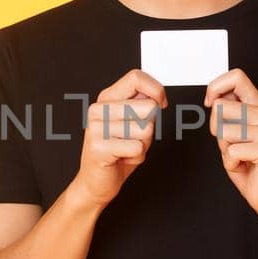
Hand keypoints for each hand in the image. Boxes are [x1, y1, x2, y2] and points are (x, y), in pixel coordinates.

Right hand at [71, 69, 167, 207]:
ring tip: (127, 148)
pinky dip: (137, 157)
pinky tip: (123, 158)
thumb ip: (142, 105)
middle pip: (148, 106)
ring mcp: (96, 128)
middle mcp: (98, 109)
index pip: (136, 77)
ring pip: (146, 130)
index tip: (161, 103)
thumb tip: (157, 97)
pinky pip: (137, 148)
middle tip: (135, 137)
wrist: (96, 181)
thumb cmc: (119, 151)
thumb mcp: (133, 122)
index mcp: (107, 98)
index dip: (156, 89)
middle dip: (151, 126)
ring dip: (144, 145)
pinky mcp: (99, 147)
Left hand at [204, 67, 257, 219]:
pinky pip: (231, 151)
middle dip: (215, 127)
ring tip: (241, 156)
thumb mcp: (233, 133)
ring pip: (224, 130)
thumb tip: (214, 98)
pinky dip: (231, 163)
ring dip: (225, 149)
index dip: (216, 87)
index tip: (210, 103)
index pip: (237, 77)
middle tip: (231, 143)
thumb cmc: (249, 164)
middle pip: (221, 106)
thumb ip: (226, 113)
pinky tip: (246, 166)